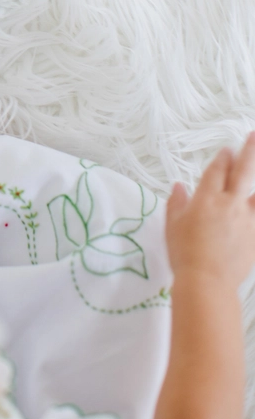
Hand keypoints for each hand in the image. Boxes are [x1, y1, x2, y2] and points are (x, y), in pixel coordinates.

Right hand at [165, 133, 254, 288]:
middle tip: (253, 136)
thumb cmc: (184, 253)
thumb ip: (176, 203)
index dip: (222, 158)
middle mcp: (230, 204)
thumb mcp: (172, 225)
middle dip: (248, 151)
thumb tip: (178, 186)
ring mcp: (247, 220)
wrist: (207, 282)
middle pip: (243, 172)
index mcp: (207, 198)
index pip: (217, 170)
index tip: (227, 150)